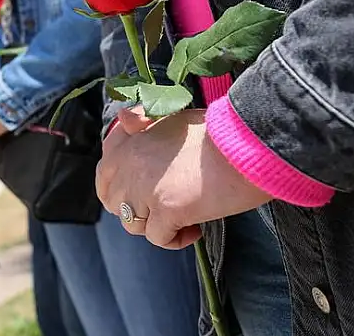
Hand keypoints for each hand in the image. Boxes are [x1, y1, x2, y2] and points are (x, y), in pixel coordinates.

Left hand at [96, 107, 270, 248]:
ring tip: (184, 218)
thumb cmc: (217, 129)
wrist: (248, 141)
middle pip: (114, 202)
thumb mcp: (171, 115)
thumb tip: (124, 119)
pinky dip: (175, 239)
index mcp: (128, 140)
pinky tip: (195, 229)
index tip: (141, 194)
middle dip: (136, 209)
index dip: (119, 187)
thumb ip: (143, 122)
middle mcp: (128, 164)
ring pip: (132, 223)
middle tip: (162, 210)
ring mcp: (144, 187)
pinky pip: (158, 238)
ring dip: (154, 225)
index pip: (104, 172)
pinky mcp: (166, 209)